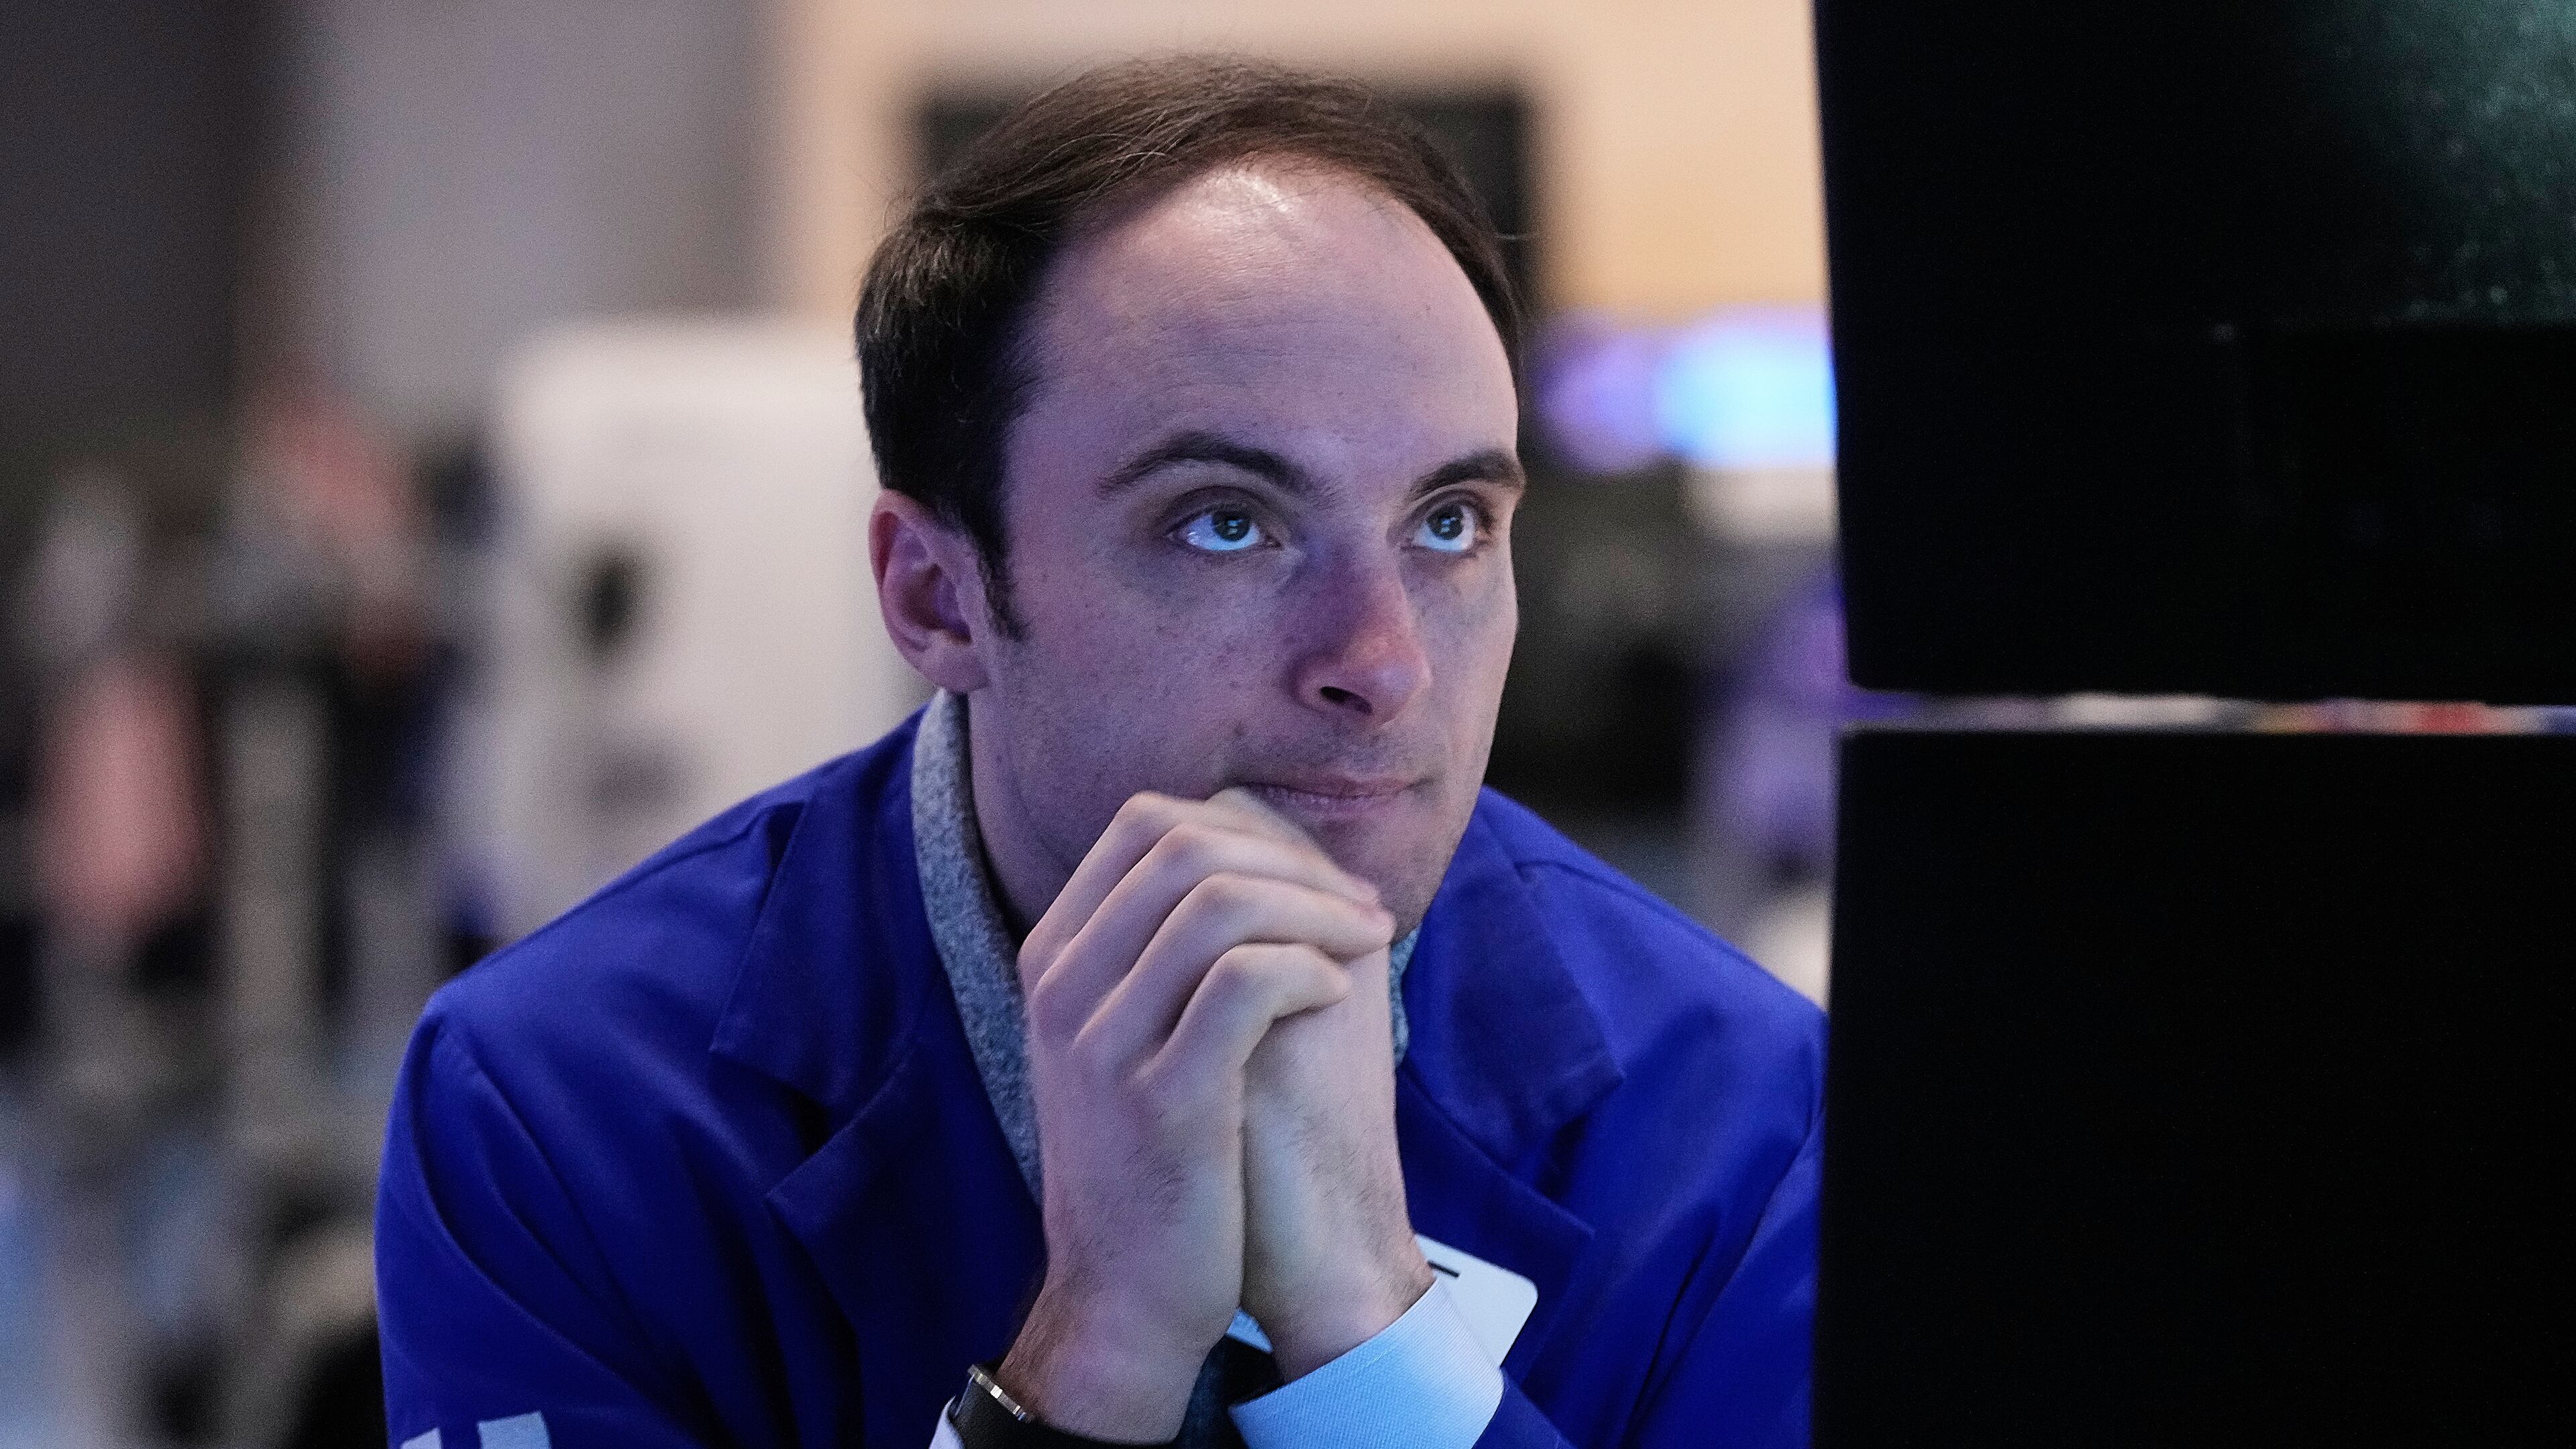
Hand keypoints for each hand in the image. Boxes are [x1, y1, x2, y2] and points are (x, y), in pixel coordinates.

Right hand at [998, 793, 1394, 1438]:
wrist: (1124, 1296)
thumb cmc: (1153, 1157)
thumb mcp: (1129, 1037)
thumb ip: (1159, 948)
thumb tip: (1248, 852)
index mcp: (1054, 960)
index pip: (1145, 824)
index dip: (1248, 829)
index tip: (1318, 877)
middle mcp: (1062, 989)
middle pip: (1182, 846)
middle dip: (1293, 861)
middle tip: (1360, 907)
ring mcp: (1103, 1044)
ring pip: (1217, 904)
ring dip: (1315, 909)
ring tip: (1365, 944)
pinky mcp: (1161, 1101)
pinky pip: (1244, 983)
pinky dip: (1308, 970)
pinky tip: (1339, 995)